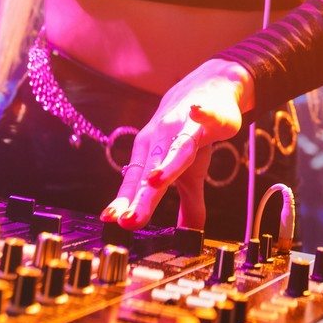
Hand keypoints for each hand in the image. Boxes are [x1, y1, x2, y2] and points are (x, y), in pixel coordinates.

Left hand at [102, 59, 253, 231]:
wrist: (210, 88)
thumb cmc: (193, 133)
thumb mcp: (191, 173)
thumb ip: (188, 205)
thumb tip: (189, 235)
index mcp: (151, 155)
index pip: (135, 182)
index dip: (125, 202)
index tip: (112, 220)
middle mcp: (161, 139)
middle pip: (151, 172)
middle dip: (140, 197)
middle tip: (129, 220)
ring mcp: (183, 125)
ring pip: (175, 148)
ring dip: (165, 164)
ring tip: (154, 181)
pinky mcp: (207, 113)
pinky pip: (203, 113)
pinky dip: (199, 113)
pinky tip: (196, 111)